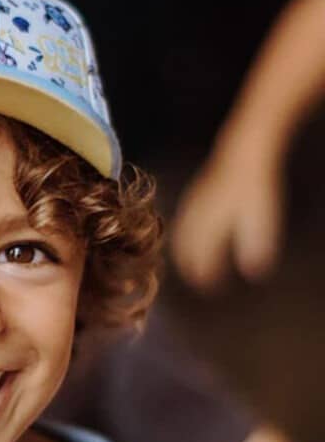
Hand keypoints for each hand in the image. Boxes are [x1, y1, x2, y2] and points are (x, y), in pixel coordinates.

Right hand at [170, 135, 284, 291]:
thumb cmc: (253, 187)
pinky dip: (182, 237)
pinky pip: (181, 223)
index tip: (208, 289)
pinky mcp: (193, 196)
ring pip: (180, 237)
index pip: (203, 260)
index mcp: (209, 228)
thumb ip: (255, 246)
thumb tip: (255, 272)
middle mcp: (196, 219)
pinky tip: (186, 237)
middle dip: (188, 268)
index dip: (205, 276)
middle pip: (185, 250)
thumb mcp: (261, 219)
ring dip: (182, 253)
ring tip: (186, 265)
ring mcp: (192, 206)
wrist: (243, 152)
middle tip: (194, 281)